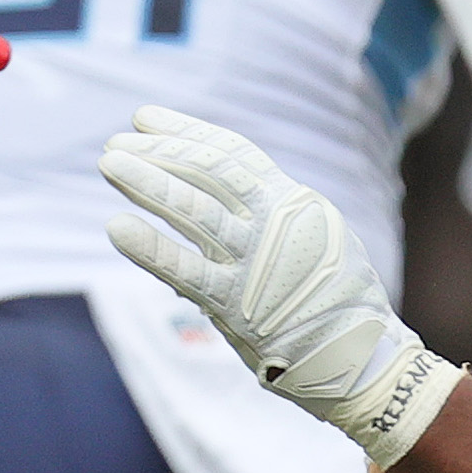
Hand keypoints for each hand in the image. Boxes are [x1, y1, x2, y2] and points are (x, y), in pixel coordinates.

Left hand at [99, 106, 458, 466]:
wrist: (362, 354)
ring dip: (150, 183)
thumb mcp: (313, 235)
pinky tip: (118, 226)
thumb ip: (271, 212)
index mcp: (293, 202)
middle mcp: (274, 224)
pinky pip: (185, 271)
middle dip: (160, 151)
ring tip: (110, 163)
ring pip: (195, 211)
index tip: (144, 117)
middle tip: (117, 141)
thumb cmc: (333, 295)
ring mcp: (255, 262)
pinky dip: (151, 247)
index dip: (186, 131)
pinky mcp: (236, 303)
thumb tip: (219, 190)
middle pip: (209, 173)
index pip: (233, 154)